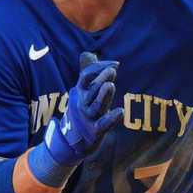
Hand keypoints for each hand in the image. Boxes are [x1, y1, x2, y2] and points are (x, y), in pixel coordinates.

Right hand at [45, 51, 123, 165]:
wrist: (72, 140)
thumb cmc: (82, 110)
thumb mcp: (84, 91)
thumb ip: (88, 72)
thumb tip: (87, 53)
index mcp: (81, 92)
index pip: (86, 77)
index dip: (98, 69)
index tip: (116, 64)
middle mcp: (82, 104)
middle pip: (91, 91)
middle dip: (100, 80)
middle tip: (112, 71)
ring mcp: (88, 118)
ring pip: (95, 106)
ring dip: (102, 96)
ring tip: (110, 85)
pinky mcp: (94, 132)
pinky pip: (102, 125)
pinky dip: (110, 119)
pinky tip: (120, 111)